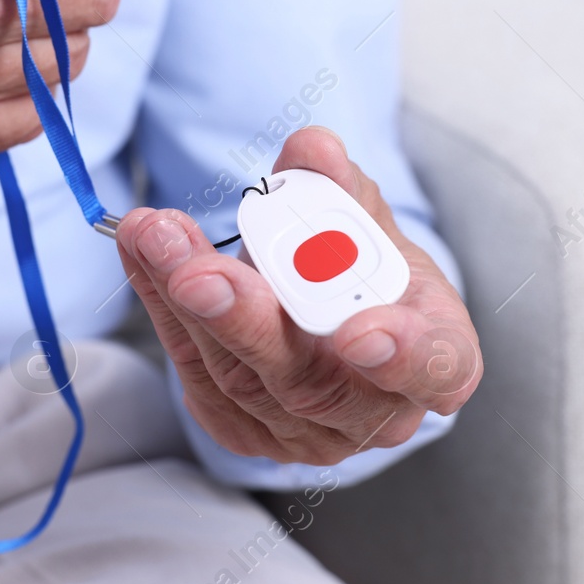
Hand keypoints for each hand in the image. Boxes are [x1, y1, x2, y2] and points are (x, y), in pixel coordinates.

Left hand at [116, 126, 481, 465]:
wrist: (336, 317)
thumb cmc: (370, 272)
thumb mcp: (368, 219)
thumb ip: (340, 185)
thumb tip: (312, 148)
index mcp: (439, 359)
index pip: (436, 368)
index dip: (404, 354)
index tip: (363, 332)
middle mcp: (376, 413)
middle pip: (310, 381)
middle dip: (245, 321)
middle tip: (197, 275)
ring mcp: (308, 435)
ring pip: (238, 378)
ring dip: (183, 303)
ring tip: (153, 233)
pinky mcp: (247, 433)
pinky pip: (196, 377)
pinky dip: (163, 309)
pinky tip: (144, 253)